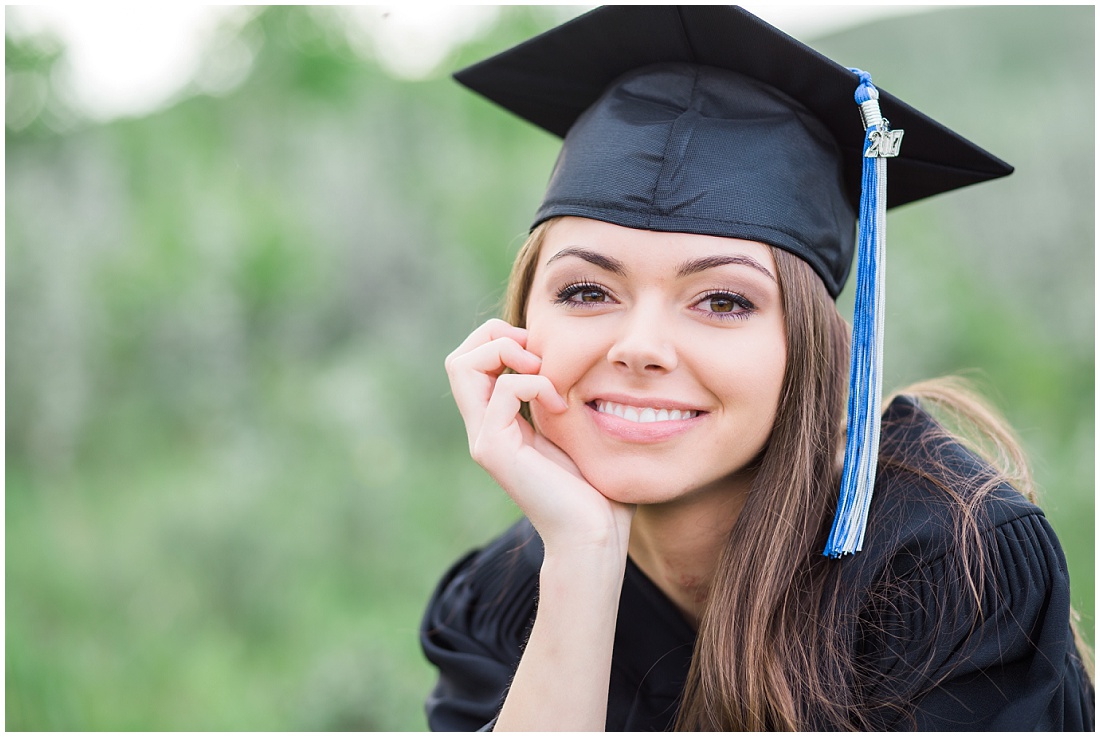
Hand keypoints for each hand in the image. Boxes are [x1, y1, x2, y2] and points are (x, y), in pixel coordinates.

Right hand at [445, 319, 633, 554]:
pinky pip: (503, 389)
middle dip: (495, 336)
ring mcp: (484, 439)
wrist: (593, 534)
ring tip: (542, 371)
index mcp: (499, 424)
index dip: (501, 340)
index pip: (471, 363)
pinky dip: (536, 383)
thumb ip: (560, 400)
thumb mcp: (574, 433)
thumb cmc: (595, 490)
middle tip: (536, 352)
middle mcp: (483, 430)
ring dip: (507, 351)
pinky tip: (561, 406)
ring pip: (462, 366)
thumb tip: (572, 366)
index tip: (542, 351)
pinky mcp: (494, 449)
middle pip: (457, 360)